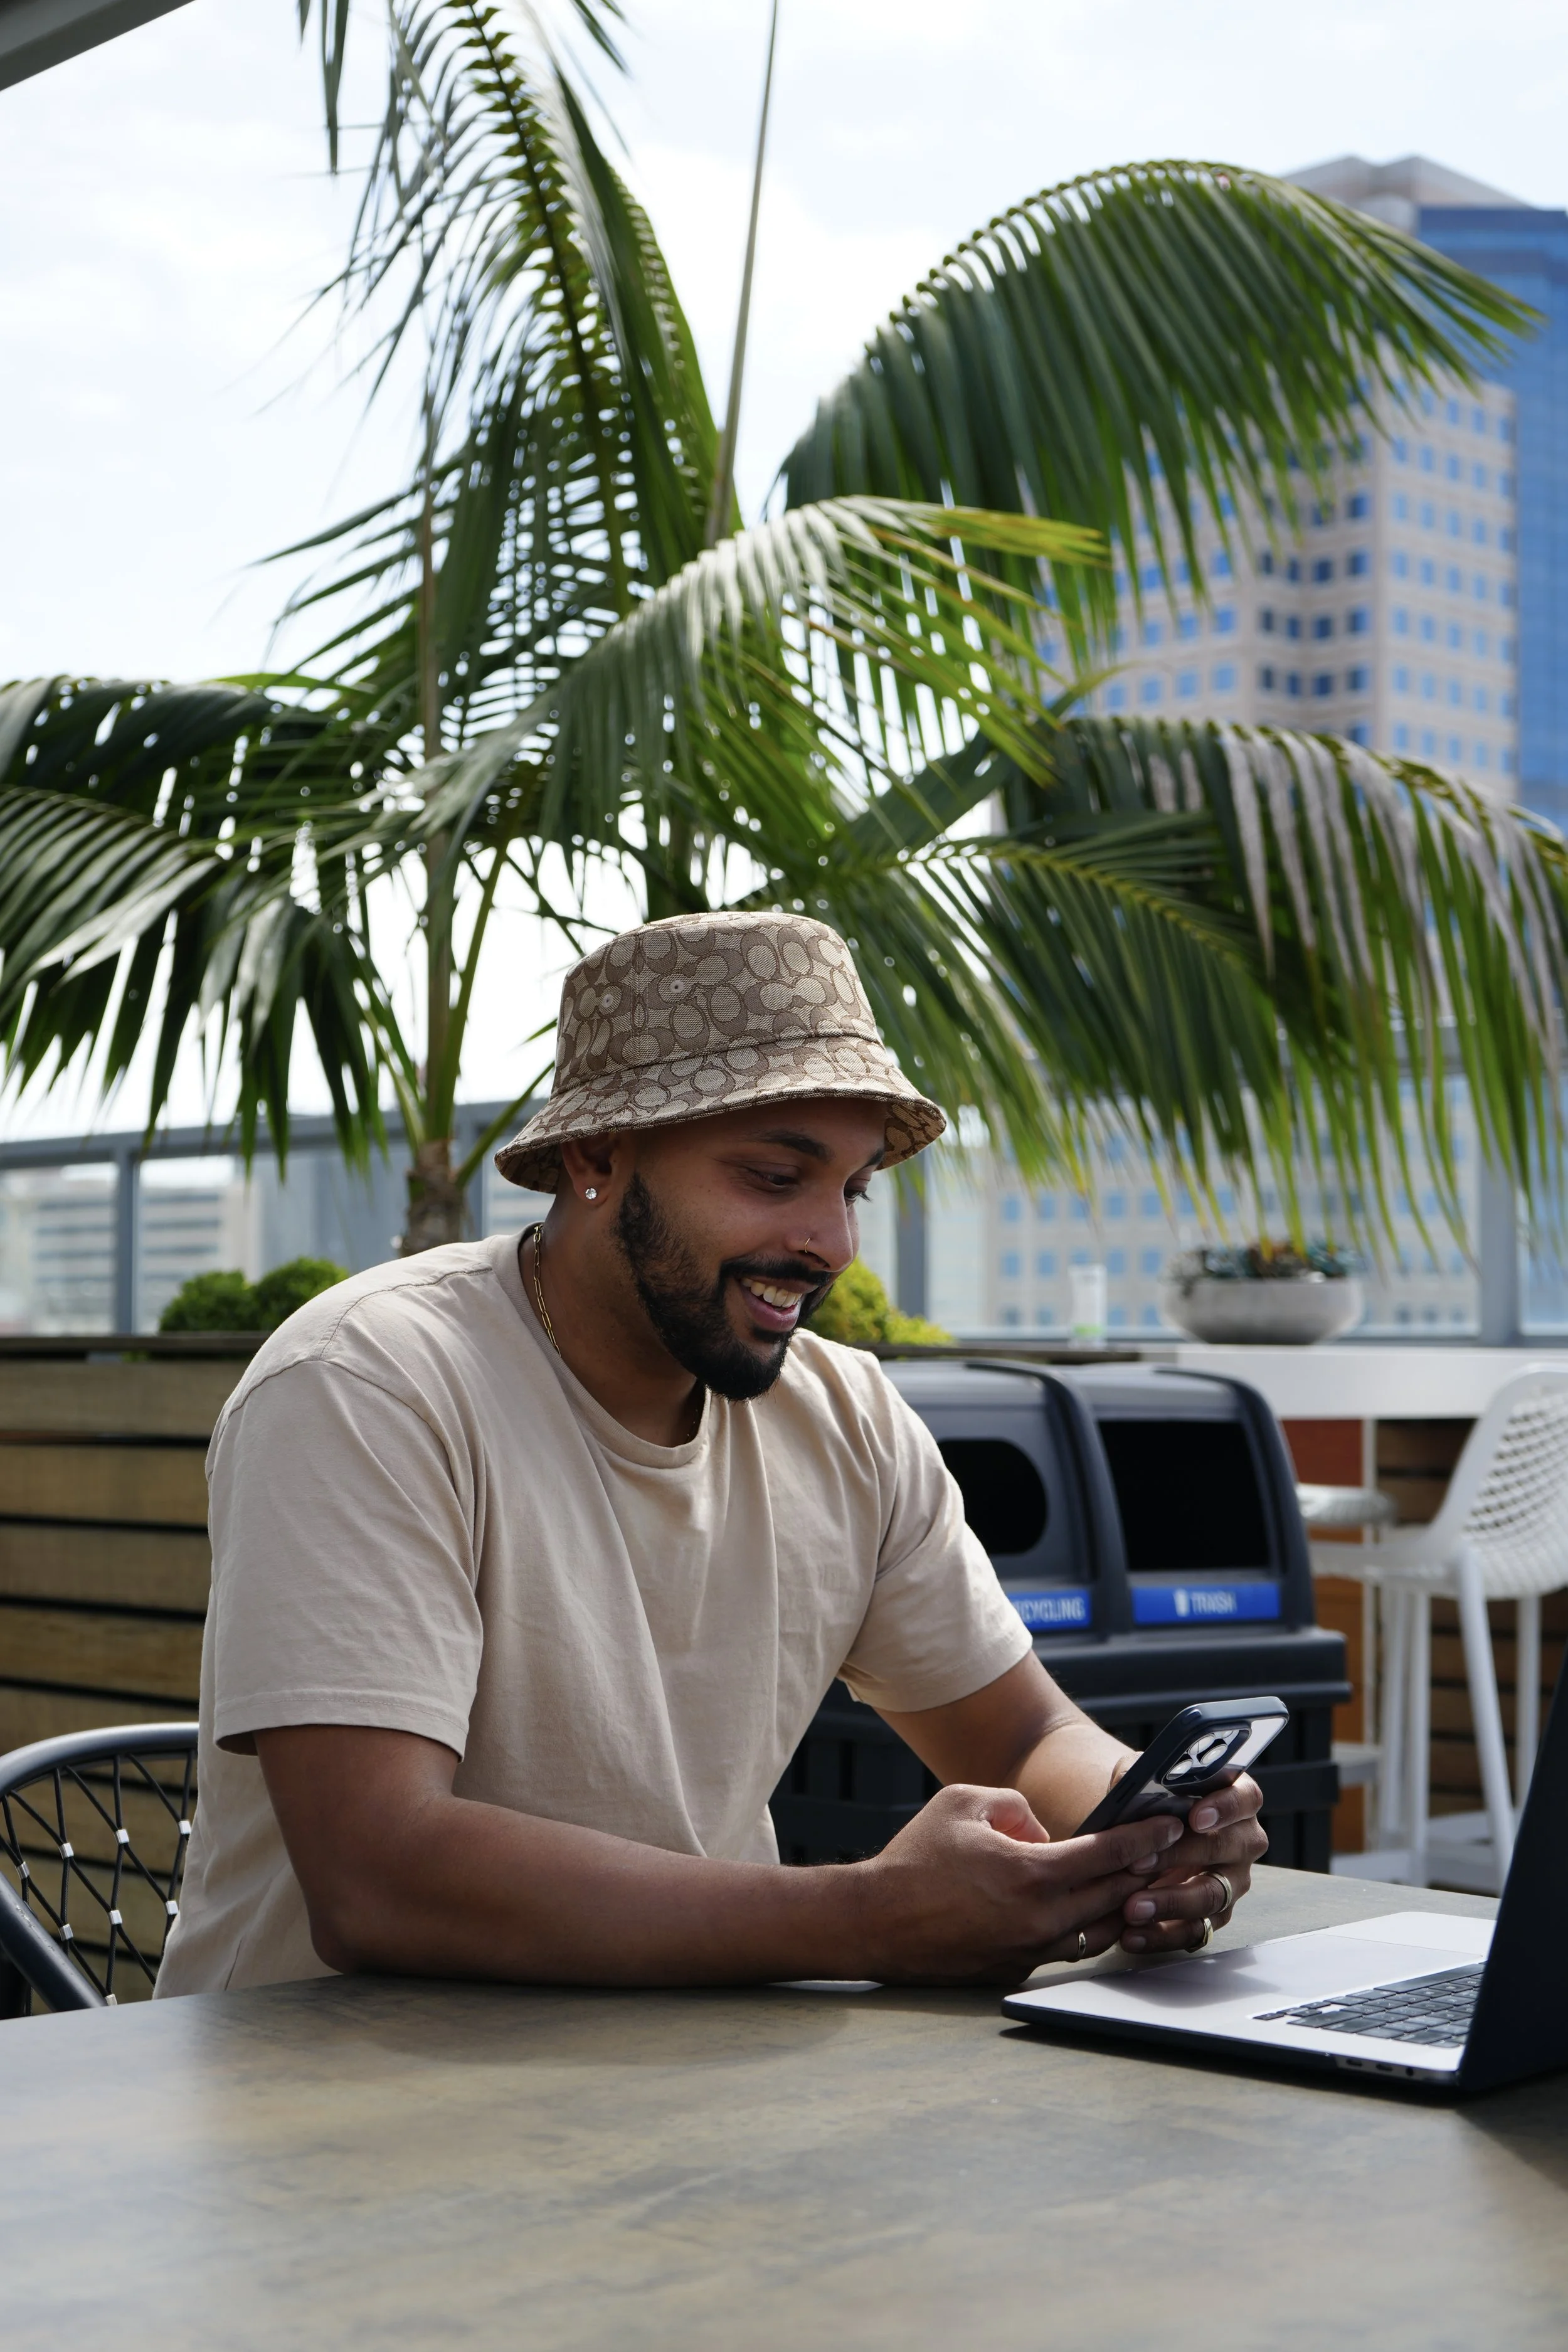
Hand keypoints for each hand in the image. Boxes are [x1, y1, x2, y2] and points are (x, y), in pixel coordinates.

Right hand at [855, 1784, 1186, 1985]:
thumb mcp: (964, 1803)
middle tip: (1169, 1851)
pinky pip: (1068, 1948)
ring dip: (1124, 1906)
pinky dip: (1088, 1928)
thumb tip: (1044, 1832)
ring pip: (1101, 1930)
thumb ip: (1016, 1805)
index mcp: (1032, 1874)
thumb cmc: (916, 1858)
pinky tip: (1092, 1911)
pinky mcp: (1017, 1970)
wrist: (875, 1921)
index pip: (1109, 1854)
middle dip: (1146, 1870)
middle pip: (1116, 1895)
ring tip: (1139, 1883)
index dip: (1146, 1837)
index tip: (1172, 1825)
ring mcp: (1031, 1950)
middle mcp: (1040, 1919)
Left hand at [1117, 1774, 1267, 1954]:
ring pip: (1212, 1896)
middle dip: (1179, 1856)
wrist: (1143, 1834)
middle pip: (1223, 1849)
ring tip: (1132, 1907)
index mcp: (1237, 1799)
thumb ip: (1142, 1778)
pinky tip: (1132, 1934)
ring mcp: (1234, 1881)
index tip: (1195, 1817)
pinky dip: (1161, 1935)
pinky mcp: (1217, 1915)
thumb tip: (1130, 1784)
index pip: (1245, 1799)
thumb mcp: (1146, 1779)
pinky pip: (1196, 1930)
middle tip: (1138, 1862)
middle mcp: (1243, 1841)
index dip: (1224, 1808)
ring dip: (1170, 1903)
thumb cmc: (1152, 1800)